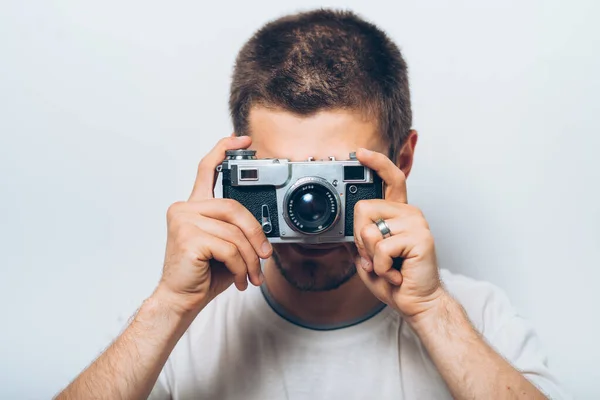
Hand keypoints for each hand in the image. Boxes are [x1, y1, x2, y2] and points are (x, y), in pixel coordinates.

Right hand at [155, 136, 272, 314]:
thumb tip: (264, 230)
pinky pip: (229, 248)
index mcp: (194, 208)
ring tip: (250, 276)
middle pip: (233, 207)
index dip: (224, 149)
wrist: (180, 300)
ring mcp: (183, 221)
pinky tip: (238, 279)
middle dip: (255, 234)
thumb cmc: (202, 274)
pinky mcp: (187, 238)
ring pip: (234, 232)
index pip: (206, 169)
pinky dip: (240, 267)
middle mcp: (185, 209)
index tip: (243, 140)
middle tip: (265, 256)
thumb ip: (236, 229)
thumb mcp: (225, 246)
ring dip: (250, 259)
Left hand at [353, 147, 443, 319]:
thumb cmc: (395, 280)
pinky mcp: (420, 237)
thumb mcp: (369, 255)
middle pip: (364, 207)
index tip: (361, 153)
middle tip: (375, 257)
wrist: (417, 302)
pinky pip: (381, 246)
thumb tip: (344, 226)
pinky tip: (395, 272)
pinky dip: (380, 265)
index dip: (376, 163)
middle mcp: (409, 214)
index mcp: (398, 214)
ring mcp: (416, 223)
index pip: (390, 179)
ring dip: (371, 256)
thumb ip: (360, 237)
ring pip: (369, 229)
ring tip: (388, 265)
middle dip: (360, 238)